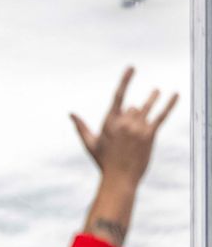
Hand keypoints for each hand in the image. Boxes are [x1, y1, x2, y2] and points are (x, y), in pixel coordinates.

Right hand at [71, 66, 176, 188]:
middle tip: (130, 132)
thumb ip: (81, 127)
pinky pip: (161, 115)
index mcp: (109, 122)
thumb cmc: (103, 162)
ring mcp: (137, 127)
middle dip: (133, 114)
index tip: (132, 67)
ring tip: (156, 91)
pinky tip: (176, 94)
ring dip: (152, 98)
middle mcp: (124, 122)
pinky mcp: (150, 134)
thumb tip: (70, 114)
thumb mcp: (90, 143)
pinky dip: (169, 104)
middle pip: (133, 108)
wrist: (119, 178)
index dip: (126, 80)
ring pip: (146, 108)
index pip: (119, 95)